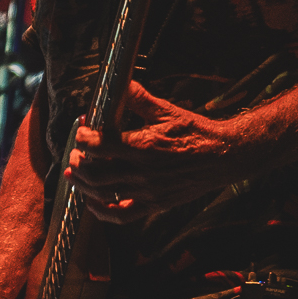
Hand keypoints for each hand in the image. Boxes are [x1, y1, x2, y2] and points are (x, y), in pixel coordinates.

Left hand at [66, 81, 256, 222]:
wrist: (223, 156)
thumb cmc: (196, 133)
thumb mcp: (167, 111)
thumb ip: (139, 98)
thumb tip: (122, 82)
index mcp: (144, 147)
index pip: (100, 145)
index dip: (83, 138)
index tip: (81, 131)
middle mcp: (143, 172)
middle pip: (95, 173)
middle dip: (78, 162)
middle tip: (75, 153)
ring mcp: (148, 192)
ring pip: (102, 193)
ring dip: (82, 184)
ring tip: (74, 173)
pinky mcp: (154, 205)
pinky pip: (121, 216)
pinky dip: (101, 211)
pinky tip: (92, 201)